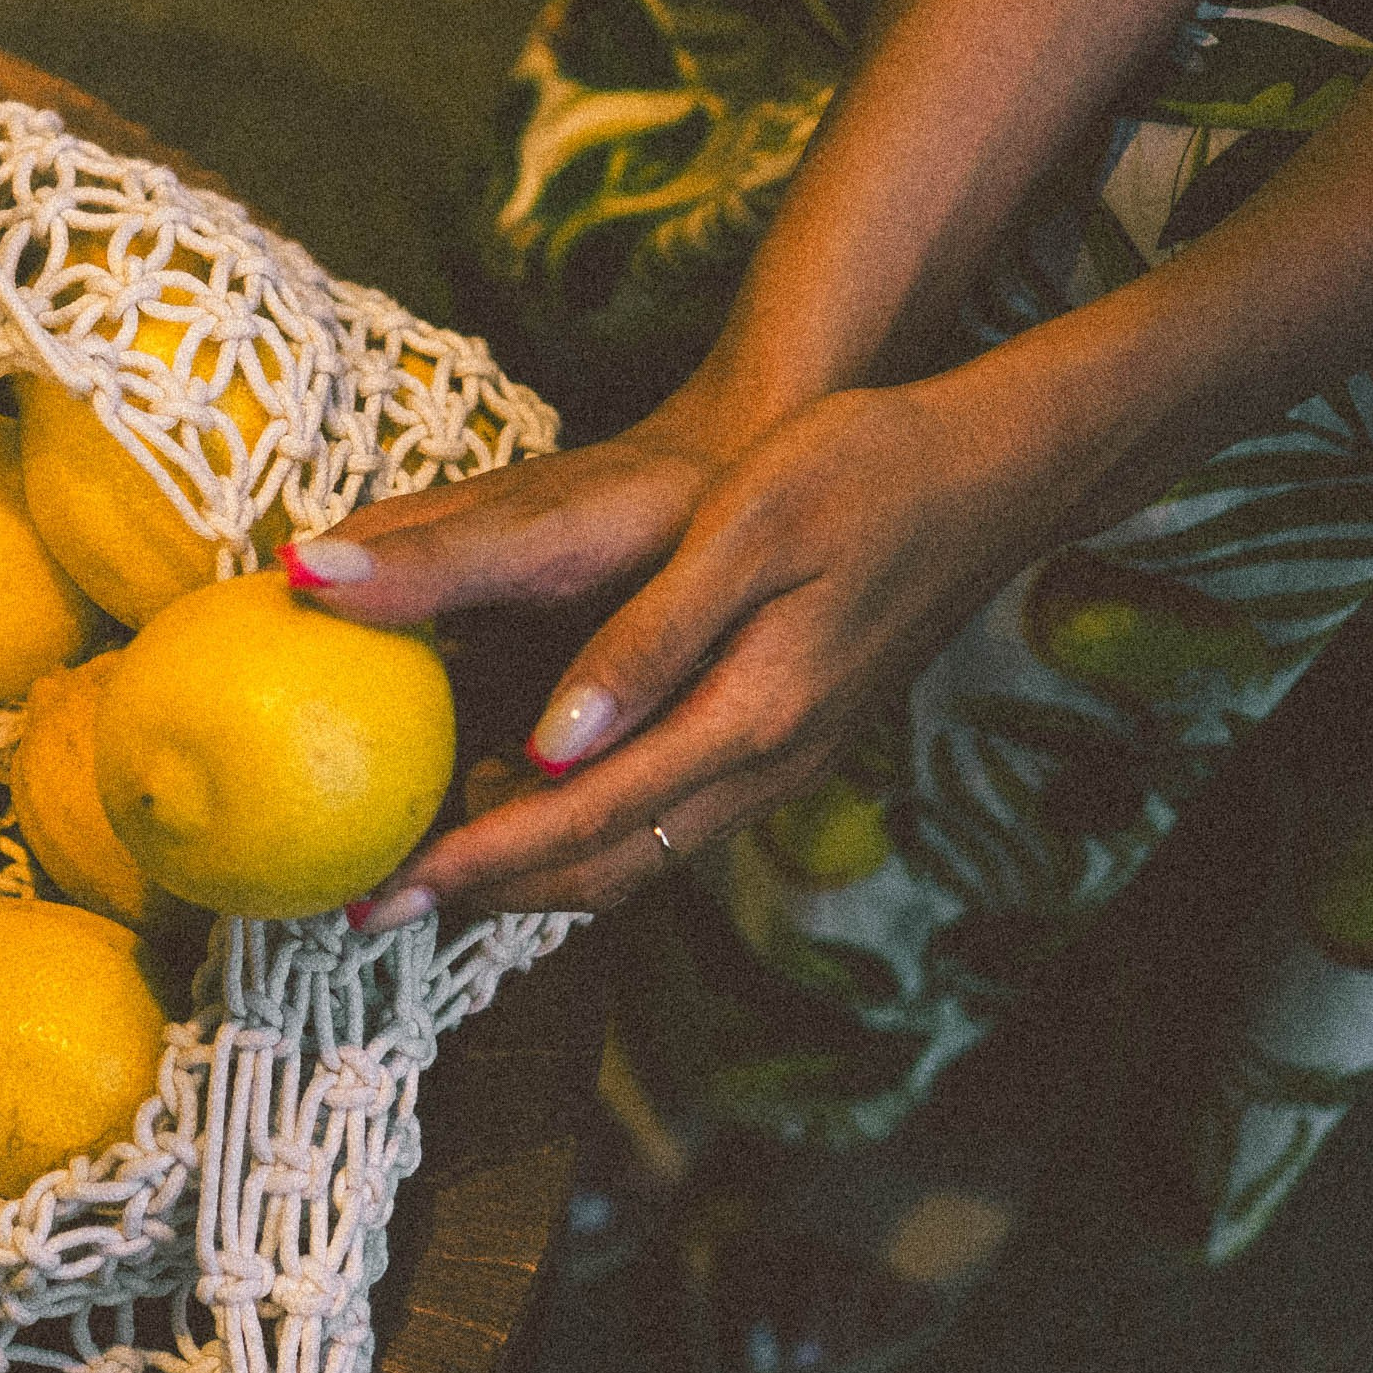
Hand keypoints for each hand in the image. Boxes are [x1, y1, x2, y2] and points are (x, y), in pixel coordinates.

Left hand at [291, 372, 1080, 924]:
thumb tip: (549, 748)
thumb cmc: (864, 470)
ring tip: (432, 865)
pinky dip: (584, 830)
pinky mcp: (783, 739)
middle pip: (601, 869)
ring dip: (532, 871)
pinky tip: (526, 796)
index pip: (580, 825)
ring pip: (633, 854)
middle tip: (378, 903)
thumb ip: (646, 644)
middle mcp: (763, 766)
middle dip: (485, 894)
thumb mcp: (749, 530)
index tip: (384, 892)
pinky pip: (664, 817)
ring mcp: (780, 763)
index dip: (475, 865)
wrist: (994, 468)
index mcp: (746, 720)